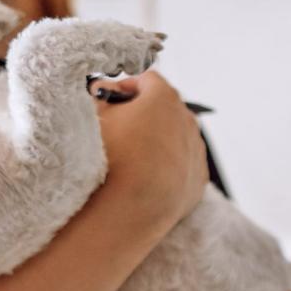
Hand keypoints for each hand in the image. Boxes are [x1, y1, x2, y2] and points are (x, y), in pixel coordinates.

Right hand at [98, 70, 207, 227]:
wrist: (127, 211)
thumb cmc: (109, 159)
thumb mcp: (93, 117)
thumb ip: (99, 95)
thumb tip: (102, 89)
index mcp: (164, 98)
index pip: (146, 80)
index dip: (124, 87)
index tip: (109, 100)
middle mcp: (187, 120)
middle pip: (164, 108)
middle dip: (143, 114)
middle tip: (117, 129)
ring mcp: (195, 152)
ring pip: (175, 137)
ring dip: (156, 141)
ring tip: (130, 159)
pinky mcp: (197, 181)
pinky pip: (181, 166)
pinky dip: (167, 168)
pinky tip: (145, 178)